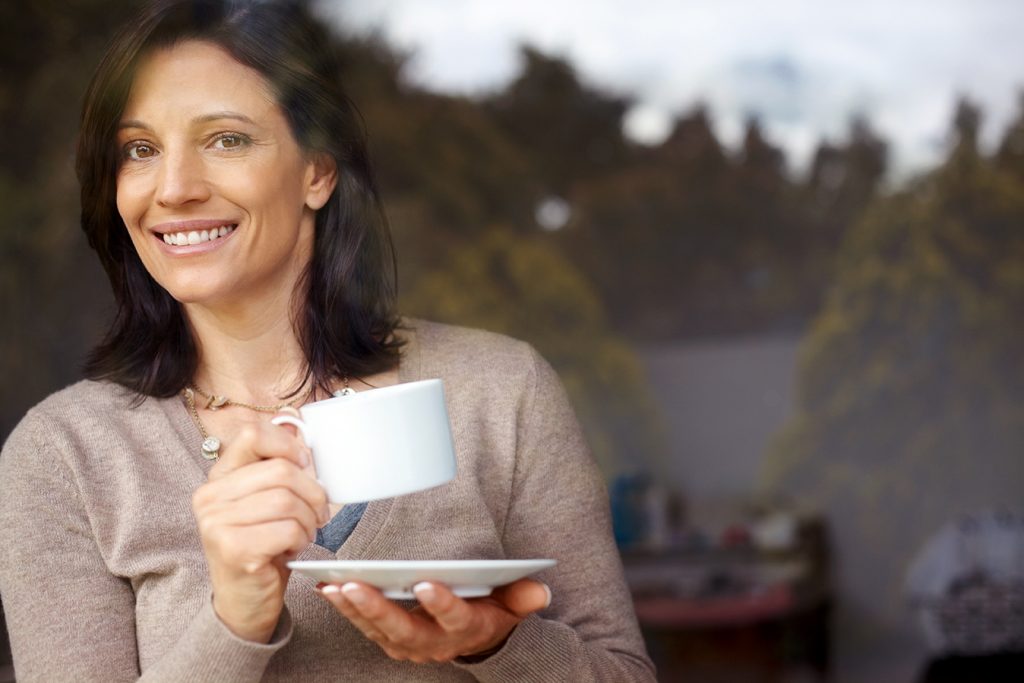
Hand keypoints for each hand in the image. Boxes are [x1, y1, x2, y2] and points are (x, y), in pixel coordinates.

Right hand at [192, 418, 329, 641]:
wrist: (245, 601)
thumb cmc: (263, 546)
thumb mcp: (266, 500)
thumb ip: (276, 465)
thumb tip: (295, 422)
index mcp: (219, 477)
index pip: (253, 434)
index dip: (289, 445)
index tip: (305, 465)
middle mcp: (210, 497)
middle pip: (282, 471)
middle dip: (313, 493)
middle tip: (318, 513)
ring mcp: (217, 523)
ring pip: (288, 500)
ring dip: (308, 520)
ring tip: (302, 533)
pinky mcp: (233, 549)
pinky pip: (288, 529)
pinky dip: (301, 539)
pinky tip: (291, 549)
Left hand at [317, 578, 550, 662]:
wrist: (476, 639)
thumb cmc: (492, 609)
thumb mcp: (513, 603)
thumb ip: (523, 596)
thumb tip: (540, 591)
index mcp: (468, 629)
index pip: (455, 619)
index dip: (441, 603)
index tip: (426, 583)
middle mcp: (435, 644)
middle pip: (404, 630)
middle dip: (378, 608)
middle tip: (355, 585)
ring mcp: (409, 645)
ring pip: (378, 630)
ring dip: (354, 609)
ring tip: (334, 584)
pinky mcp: (389, 640)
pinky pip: (364, 626)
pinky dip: (345, 608)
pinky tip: (328, 587)